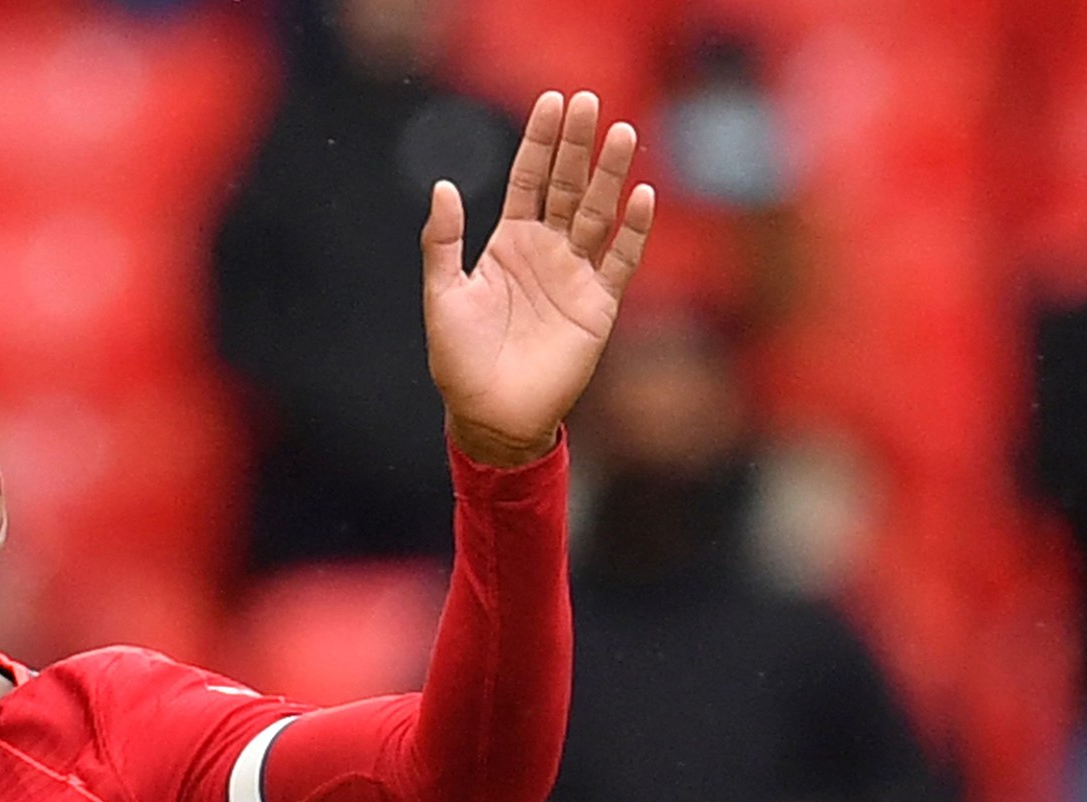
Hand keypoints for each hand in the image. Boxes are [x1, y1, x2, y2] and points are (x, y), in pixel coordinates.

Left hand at [427, 90, 655, 465]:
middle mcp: (546, 251)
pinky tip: (643, 196)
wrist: (491, 416)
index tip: (552, 101)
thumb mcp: (443, 296)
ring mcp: (575, 275)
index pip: (529, 180)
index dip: (540, 141)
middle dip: (577, 144)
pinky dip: (632, 230)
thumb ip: (442, 242)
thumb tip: (443, 186)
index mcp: (508, 244)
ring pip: (596, 213)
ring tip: (621, 133)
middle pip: (566, 185)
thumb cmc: (459, 362)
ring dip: (609, 175)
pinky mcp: (598, 305)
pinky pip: (620, 260)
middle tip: (589, 100)